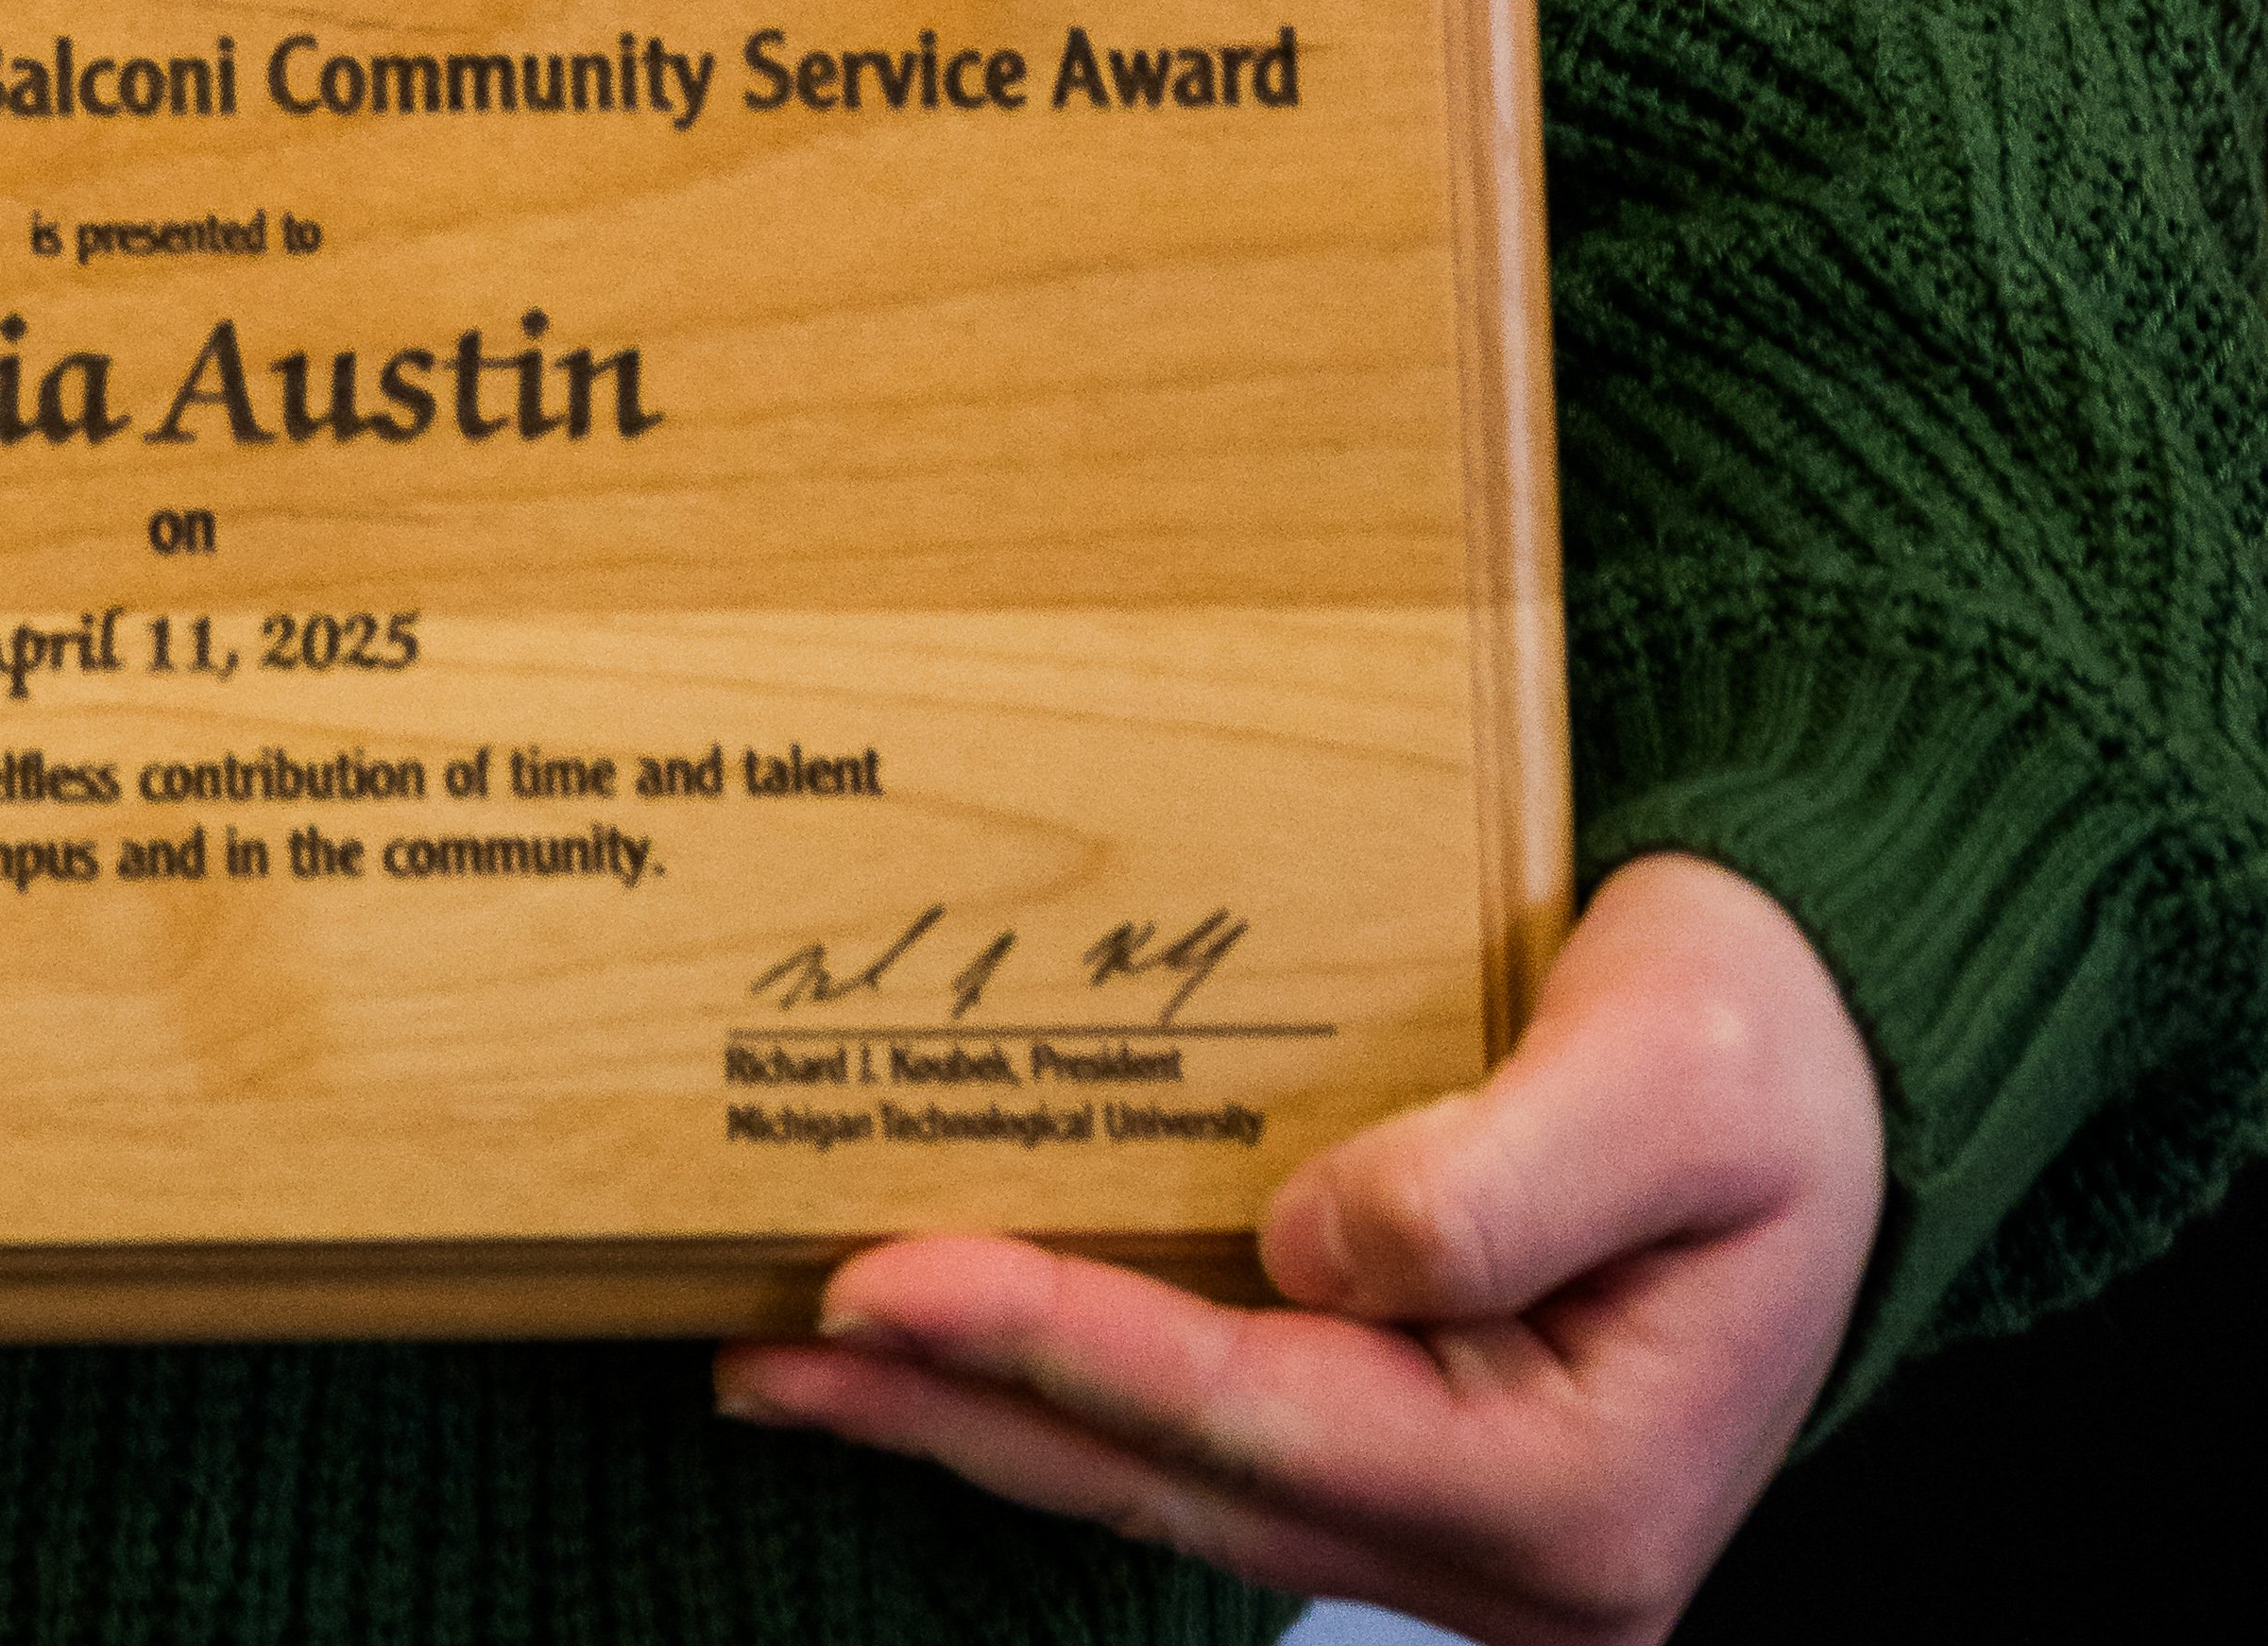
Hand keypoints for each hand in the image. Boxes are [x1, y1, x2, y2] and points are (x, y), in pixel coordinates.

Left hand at [710, 849, 1884, 1645]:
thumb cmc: (1769, 1045)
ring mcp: (1459, 1529)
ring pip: (1169, 1474)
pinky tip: (946, 1344)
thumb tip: (1321, 1247)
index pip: (1254, 1411)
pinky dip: (1067, 1389)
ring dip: (982, 1413)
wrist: (1841, 1053)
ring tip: (791, 1352)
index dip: (1056, 1340)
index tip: (879, 1270)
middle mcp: (1512, 1557)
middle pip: (1178, 1473)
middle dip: (961, 1404)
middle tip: (760, 1337)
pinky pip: (1208, 1435)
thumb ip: (1504, 1174)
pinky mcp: (1416, 1462)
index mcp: (1581, 1493)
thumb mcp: (1679, 1077)